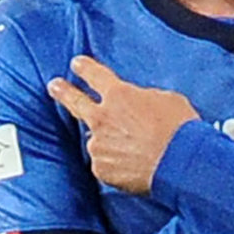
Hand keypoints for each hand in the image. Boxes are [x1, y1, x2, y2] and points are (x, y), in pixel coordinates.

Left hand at [47, 54, 196, 195]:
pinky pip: (105, 164)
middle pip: (76, 103)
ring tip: (130, 150)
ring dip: (107, 143)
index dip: (84, 68)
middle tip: (53, 86)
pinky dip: (115, 164)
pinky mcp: (101, 169)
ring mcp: (99, 145)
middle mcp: (102, 118)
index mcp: (119, 95)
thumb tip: (138, 105)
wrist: (180, 162)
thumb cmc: (179, 129)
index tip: (76, 63)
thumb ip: (143, 99)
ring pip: (97, 141)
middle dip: (63, 92)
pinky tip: (131, 166)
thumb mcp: (165, 99)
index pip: (95, 75)